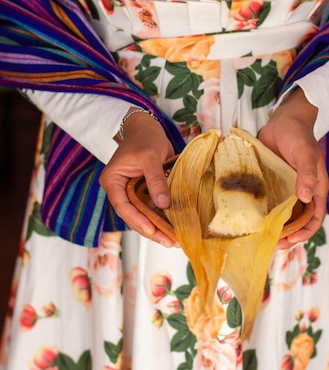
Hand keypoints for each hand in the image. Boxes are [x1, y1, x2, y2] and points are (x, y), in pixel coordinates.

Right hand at [99, 110, 177, 247]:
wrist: (147, 128)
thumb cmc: (144, 138)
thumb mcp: (150, 156)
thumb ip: (155, 180)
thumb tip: (163, 204)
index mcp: (113, 181)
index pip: (123, 206)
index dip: (137, 220)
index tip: (152, 230)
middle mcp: (120, 190)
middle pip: (134, 215)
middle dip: (151, 229)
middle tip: (169, 241)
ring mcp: (132, 192)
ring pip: (143, 214)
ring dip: (158, 227)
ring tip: (174, 240)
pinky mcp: (145, 191)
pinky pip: (152, 207)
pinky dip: (163, 217)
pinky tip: (174, 227)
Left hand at [258, 87, 328, 248]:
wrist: (284, 119)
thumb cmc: (299, 134)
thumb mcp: (305, 152)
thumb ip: (307, 173)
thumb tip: (305, 198)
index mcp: (316, 189)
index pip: (315, 217)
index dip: (305, 231)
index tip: (291, 239)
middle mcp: (301, 192)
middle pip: (297, 221)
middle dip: (288, 234)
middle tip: (272, 244)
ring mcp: (286, 188)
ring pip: (282, 214)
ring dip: (273, 226)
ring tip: (260, 236)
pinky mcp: (272, 182)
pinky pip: (269, 201)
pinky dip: (262, 211)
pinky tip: (251, 218)